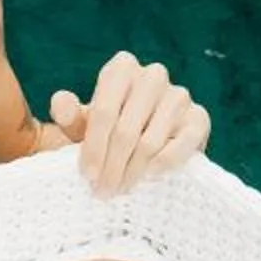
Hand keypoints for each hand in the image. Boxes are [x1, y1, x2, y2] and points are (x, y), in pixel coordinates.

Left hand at [50, 52, 209, 194]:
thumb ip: (69, 114)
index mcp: (122, 68)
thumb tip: (60, 101)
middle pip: (126, 130)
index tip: (87, 176)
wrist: (145, 141)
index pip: (104, 112)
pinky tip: (148, 177)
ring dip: (132, 172)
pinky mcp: (199, 118)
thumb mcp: (82, 125)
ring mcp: (179, 95)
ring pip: (150, 142)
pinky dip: (161, 166)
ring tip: (120, 189)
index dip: (94, 148)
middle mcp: (153, 75)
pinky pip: (178, 148)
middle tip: (103, 192)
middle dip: (112, 166)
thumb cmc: (108, 131)